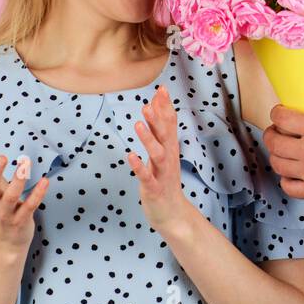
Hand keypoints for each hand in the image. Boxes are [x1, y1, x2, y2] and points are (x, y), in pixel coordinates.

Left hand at [125, 84, 193, 233]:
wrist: (172, 214)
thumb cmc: (165, 182)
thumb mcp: (164, 154)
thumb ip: (159, 133)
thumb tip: (154, 109)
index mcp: (170, 150)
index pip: (170, 125)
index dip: (166, 108)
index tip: (161, 89)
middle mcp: (169, 159)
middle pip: (166, 135)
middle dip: (159, 118)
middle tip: (152, 100)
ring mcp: (162, 174)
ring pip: (158, 154)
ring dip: (149, 139)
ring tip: (138, 124)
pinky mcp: (154, 189)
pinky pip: (147, 177)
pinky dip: (139, 166)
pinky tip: (130, 156)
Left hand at [263, 94, 303, 209]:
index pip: (281, 118)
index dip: (277, 113)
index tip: (280, 114)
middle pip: (273, 142)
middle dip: (271, 134)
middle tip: (276, 132)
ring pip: (277, 164)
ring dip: (277, 156)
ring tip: (284, 153)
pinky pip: (288, 187)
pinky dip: (286, 180)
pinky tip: (293, 174)